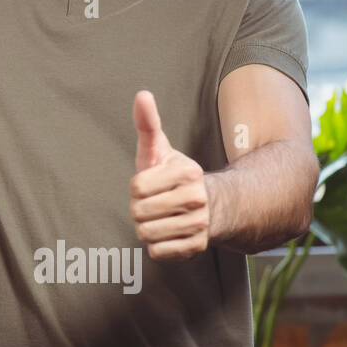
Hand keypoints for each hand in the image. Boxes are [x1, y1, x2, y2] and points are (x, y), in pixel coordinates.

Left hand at [129, 90, 209, 259]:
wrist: (209, 206)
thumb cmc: (173, 175)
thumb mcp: (159, 149)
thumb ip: (147, 123)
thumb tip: (142, 94)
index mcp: (188, 172)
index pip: (136, 187)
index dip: (137, 187)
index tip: (151, 184)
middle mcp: (198, 199)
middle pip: (138, 212)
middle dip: (139, 209)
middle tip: (155, 203)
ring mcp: (199, 225)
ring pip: (146, 233)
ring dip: (146, 227)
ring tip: (161, 217)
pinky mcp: (196, 248)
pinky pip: (157, 252)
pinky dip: (156, 245)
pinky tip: (168, 233)